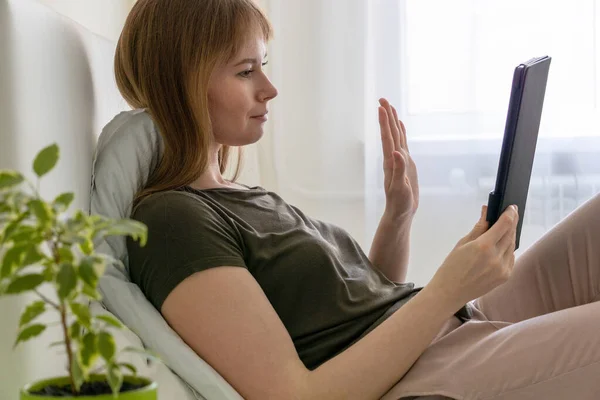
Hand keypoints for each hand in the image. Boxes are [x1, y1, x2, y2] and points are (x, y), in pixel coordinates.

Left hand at [378, 98, 418, 219]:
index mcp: (391, 163)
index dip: (385, 123)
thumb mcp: (400, 189)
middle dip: (387, 116)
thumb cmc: (400, 204)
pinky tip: (400, 126)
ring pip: (396, 136)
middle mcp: (393, 158)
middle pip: (390, 133)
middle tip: (383, 98)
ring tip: (389, 106)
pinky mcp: (405, 164)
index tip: (381, 108)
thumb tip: (396, 153)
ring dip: (392, 121)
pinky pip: (403, 144)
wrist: (400, 213)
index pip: (388, 139)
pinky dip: (401, 133)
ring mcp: (399, 160)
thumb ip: (399, 171)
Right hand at [429, 205, 518, 307]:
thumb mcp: (462, 243)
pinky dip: (508, 249)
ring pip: (512, 246)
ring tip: (506, 228)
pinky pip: (511, 258)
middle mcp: (496, 257)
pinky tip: (502, 245)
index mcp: (483, 246)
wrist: (450, 292)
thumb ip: (478, 228)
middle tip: (512, 213)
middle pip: (511, 234)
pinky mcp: (505, 277)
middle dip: (512, 222)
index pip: (504, 225)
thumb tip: (487, 212)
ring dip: (510, 235)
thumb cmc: (451, 266)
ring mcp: (503, 268)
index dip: (510, 213)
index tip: (512, 207)